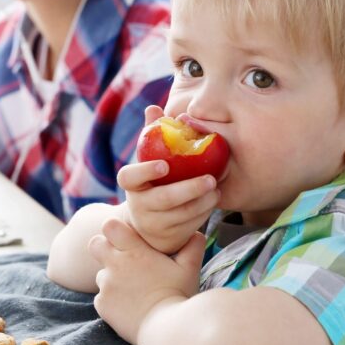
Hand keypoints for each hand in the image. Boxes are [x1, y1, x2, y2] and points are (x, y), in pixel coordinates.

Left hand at [88, 218, 204, 344]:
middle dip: (105, 249)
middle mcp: (116, 265)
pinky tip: (130, 307)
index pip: (109, 226)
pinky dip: (112, 300)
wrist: (168, 329)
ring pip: (101, 274)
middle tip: (123, 261)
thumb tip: (196, 233)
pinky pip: (101, 297)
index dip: (116, 230)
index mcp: (135, 251)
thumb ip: (192, 246)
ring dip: (112, 278)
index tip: (126, 239)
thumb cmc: (180, 295)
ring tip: (133, 290)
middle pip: (95, 244)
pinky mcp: (102, 306)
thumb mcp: (189, 268)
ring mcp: (107, 286)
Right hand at [119, 106, 219, 253]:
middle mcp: (139, 206)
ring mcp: (154, 224)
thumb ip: (152, 135)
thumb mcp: (149, 161)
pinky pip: (190, 225)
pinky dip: (204, 211)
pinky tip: (214, 199)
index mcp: (132, 185)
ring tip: (216, 187)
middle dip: (188, 189)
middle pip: (163, 199)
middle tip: (210, 179)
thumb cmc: (153, 183)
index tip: (164, 164)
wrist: (150, 225)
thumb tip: (153, 108)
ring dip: (202, 201)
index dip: (145, 171)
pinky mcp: (170, 236)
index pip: (129, 177)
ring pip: (181, 214)